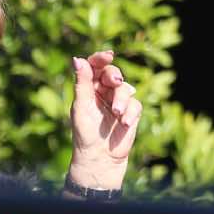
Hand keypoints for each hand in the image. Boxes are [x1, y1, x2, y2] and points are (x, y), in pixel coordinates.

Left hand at [66, 50, 140, 187]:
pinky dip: (131, 112)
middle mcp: (103, 92)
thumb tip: (77, 58)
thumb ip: (82, 83)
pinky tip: (124, 123)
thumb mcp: (81, 106)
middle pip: (112, 74)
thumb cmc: (85, 133)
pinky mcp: (131, 113)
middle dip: (114, 76)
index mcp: (88, 88)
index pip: (95, 67)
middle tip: (115, 82)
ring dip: (122, 99)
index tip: (107, 56)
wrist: (99, 158)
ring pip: (125, 88)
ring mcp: (118, 102)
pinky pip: (135, 104)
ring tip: (117, 114)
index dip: (101, 58)